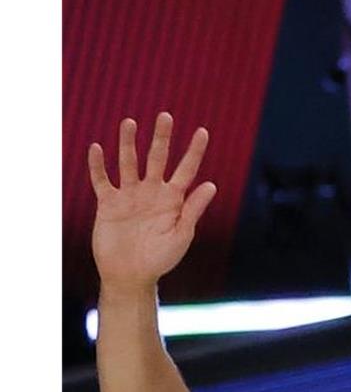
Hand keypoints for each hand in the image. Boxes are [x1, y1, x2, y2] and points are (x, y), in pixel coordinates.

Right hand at [89, 113, 216, 290]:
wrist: (130, 275)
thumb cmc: (161, 258)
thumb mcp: (181, 234)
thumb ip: (193, 209)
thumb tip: (212, 184)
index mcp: (174, 199)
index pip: (186, 170)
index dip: (195, 151)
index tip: (203, 131)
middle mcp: (152, 192)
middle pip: (157, 159)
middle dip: (162, 138)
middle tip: (166, 116)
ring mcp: (130, 196)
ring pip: (128, 163)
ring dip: (128, 144)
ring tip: (130, 123)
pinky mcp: (108, 203)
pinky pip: (102, 180)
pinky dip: (98, 166)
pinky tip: (97, 148)